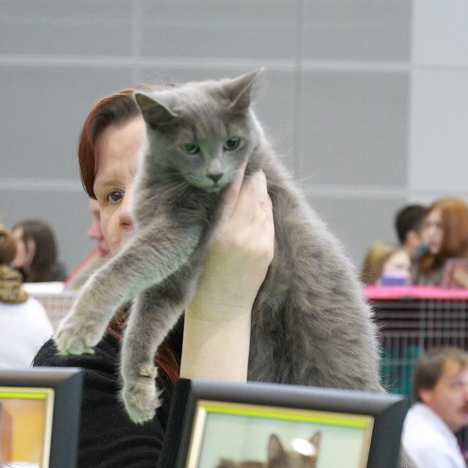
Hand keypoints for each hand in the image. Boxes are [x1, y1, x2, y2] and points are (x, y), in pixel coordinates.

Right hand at [190, 165, 273, 320]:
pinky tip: (260, 198)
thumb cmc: (201, 275)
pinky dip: (264, 207)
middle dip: (251, 177)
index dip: (235, 174)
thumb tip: (223, 187)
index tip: (236, 158)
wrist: (220, 309)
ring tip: (255, 176)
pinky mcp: (267, 250)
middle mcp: (240, 236)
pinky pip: (268, 220)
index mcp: (219, 233)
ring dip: (259, 190)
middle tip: (248, 160)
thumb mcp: (199, 243)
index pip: (230, 193)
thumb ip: (212, 216)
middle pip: (250, 195)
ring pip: (262, 206)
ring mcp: (257, 243)